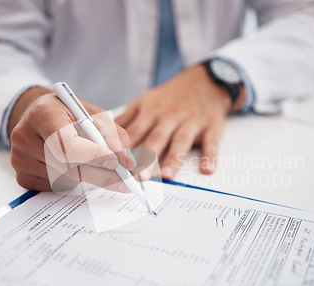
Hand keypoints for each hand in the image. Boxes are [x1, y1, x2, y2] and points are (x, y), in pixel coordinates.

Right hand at [8, 87, 134, 191]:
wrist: (40, 117)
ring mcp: (19, 158)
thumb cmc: (70, 114)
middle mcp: (24, 136)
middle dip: (98, 173)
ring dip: (85, 176)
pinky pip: (54, 188)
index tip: (115, 163)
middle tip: (122, 179)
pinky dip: (71, 181)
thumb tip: (127, 163)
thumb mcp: (95, 116)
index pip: (67, 144)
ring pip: (63, 180)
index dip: (93, 156)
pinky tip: (72, 166)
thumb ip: (114, 136)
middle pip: (66, 167)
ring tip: (90, 161)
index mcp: (42, 114)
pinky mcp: (22, 176)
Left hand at [116, 64, 244, 179]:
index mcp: (151, 112)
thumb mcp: (145, 101)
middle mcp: (169, 117)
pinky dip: (211, 156)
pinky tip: (207, 169)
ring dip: (174, 158)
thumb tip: (102, 134)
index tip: (115, 164)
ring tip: (168, 175)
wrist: (205, 81)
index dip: (125, 148)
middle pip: (156, 138)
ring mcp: (191, 122)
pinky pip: (211, 143)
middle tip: (139, 177)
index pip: (134, 132)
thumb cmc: (171, 97)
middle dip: (147, 158)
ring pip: (181, 141)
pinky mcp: (211, 127)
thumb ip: (126, 120)